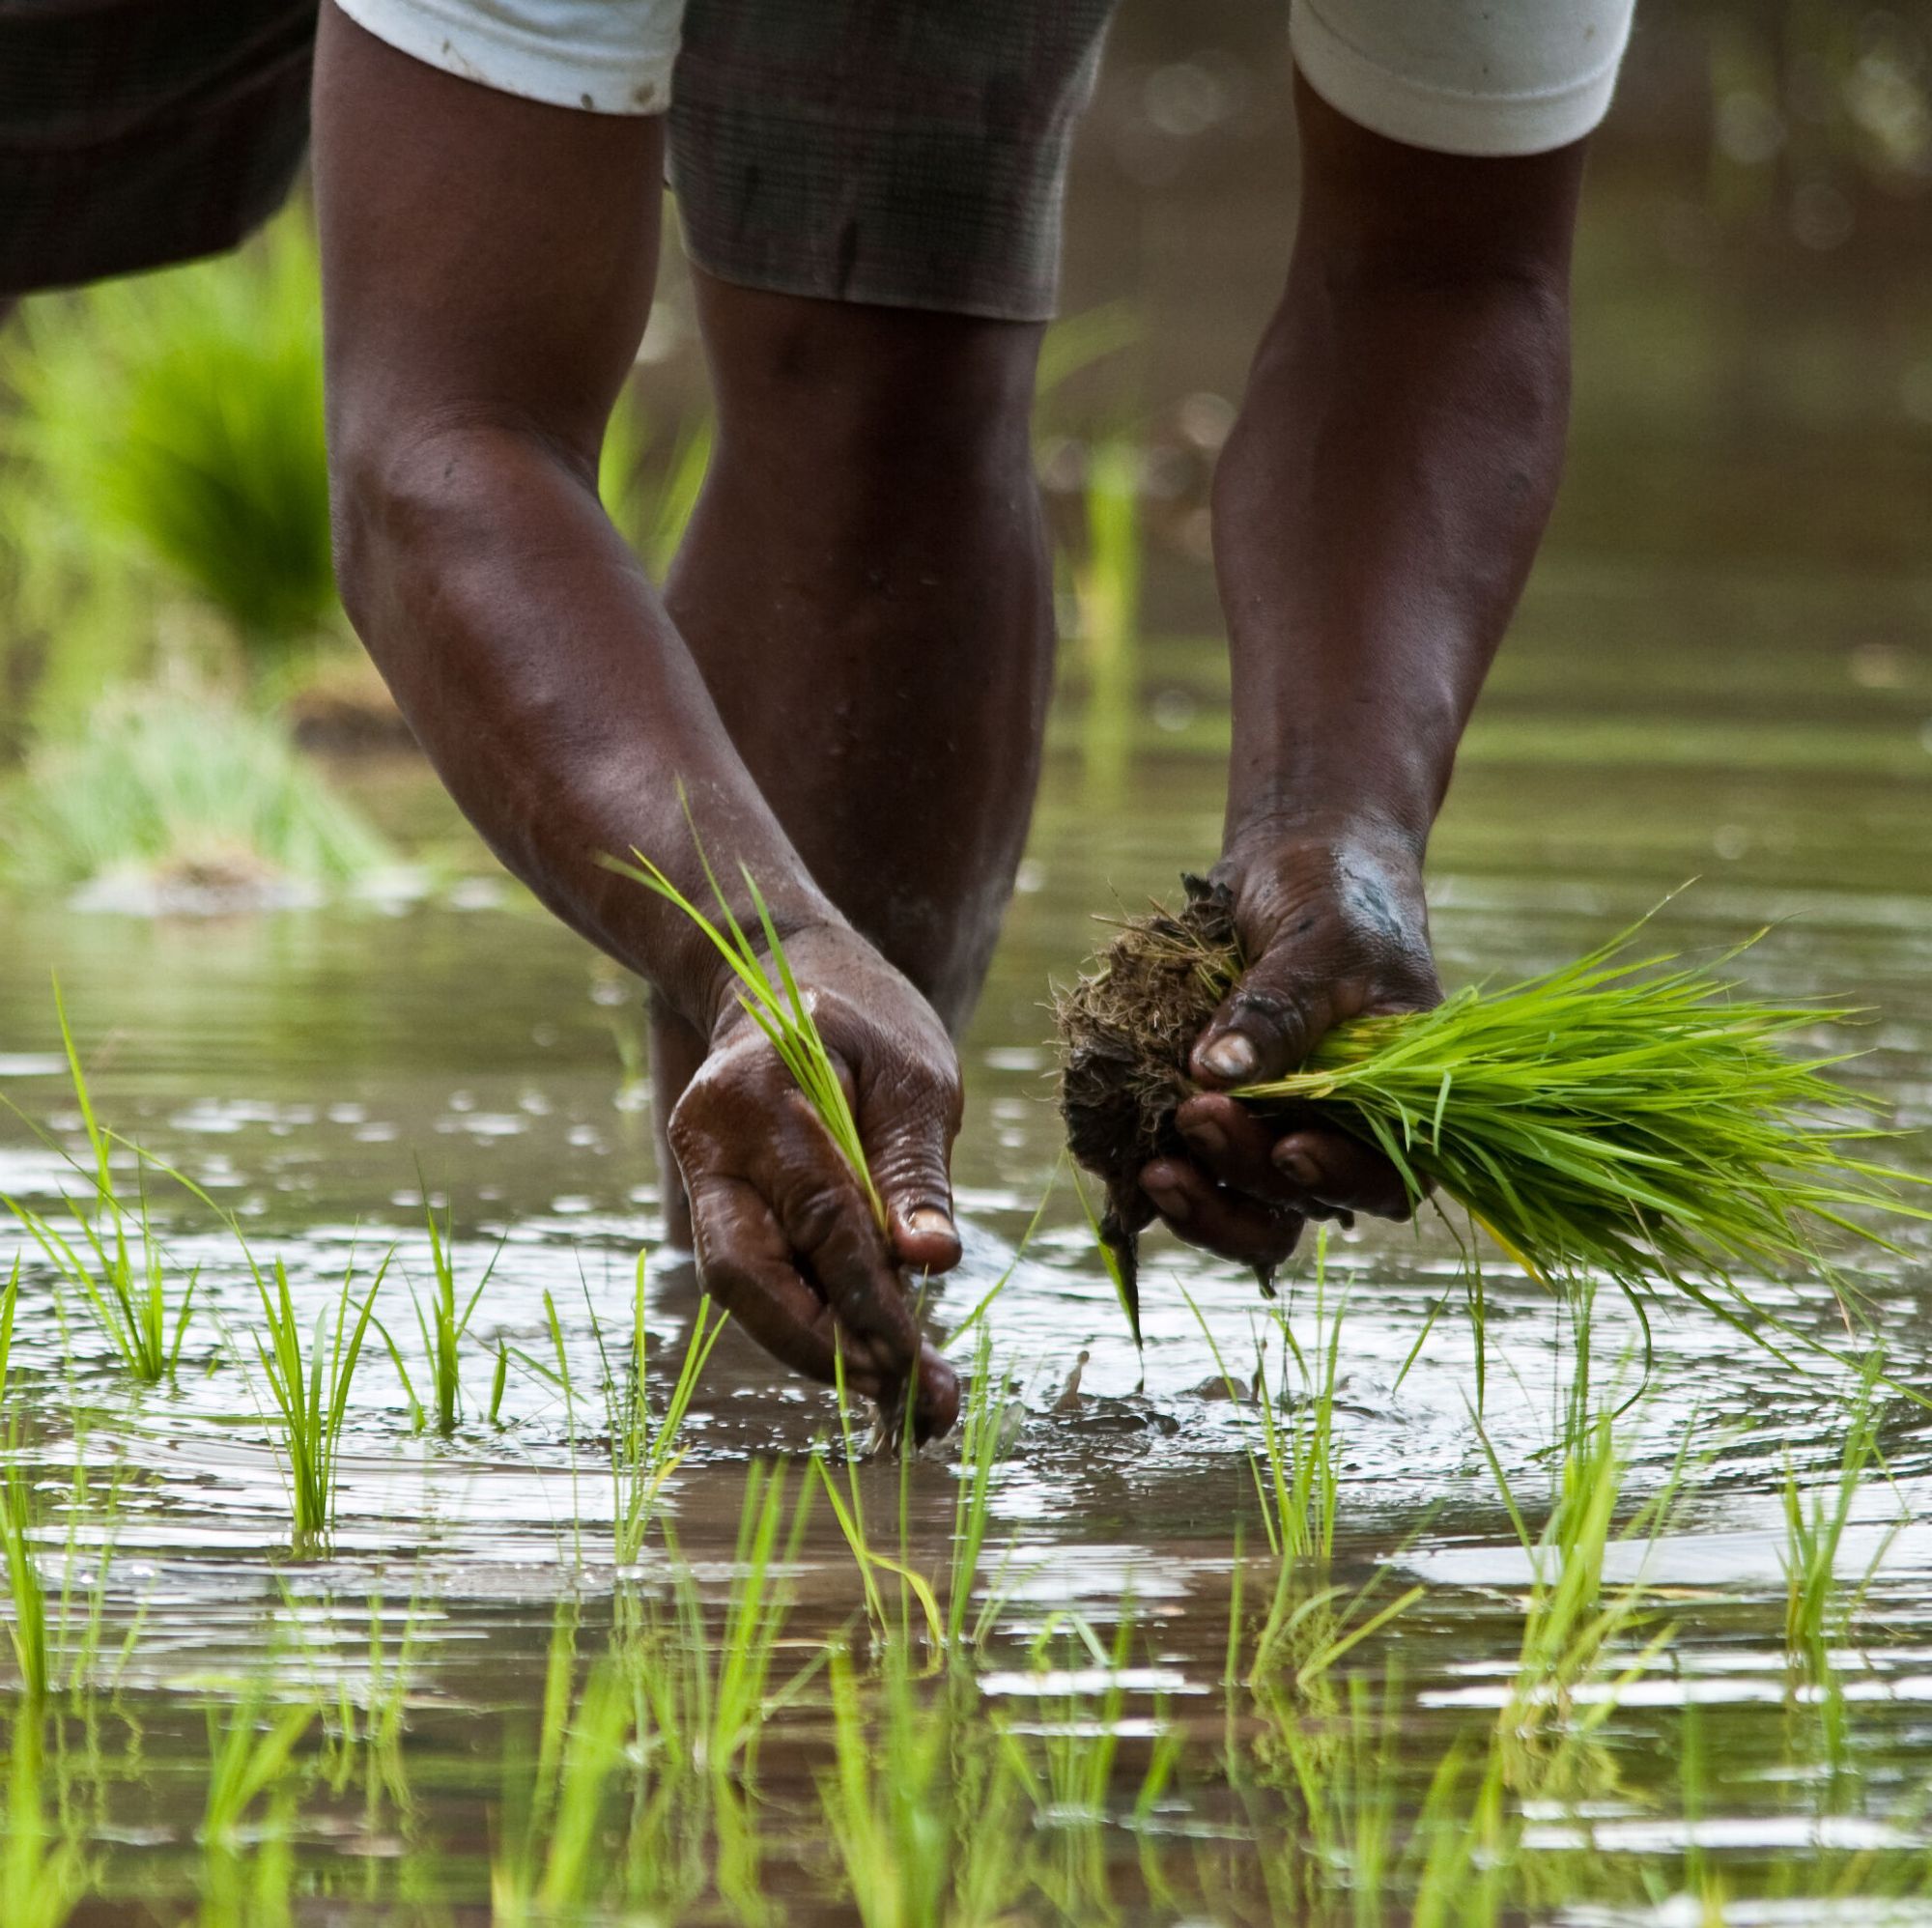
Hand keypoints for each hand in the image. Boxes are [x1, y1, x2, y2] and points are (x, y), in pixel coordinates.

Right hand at [667, 924, 963, 1439]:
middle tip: (911, 1406)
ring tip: (911, 1399)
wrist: (782, 977)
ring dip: (824, 1349)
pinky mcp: (716, 1201)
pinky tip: (879, 1351)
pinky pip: (760, 1274)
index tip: (919, 1366)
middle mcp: (711, 1144)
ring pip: (747, 1289)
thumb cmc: (864, 1019)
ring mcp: (702, 1175)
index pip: (818, 1217)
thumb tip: (932, 1264)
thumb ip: (915, 1170)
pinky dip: (815, 1316)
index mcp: (759, 1096)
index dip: (868, 1301)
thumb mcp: (914, 1076)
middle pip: (747, 1277)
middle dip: (825, 1351)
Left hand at [1137, 828, 1440, 1276]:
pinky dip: (1161, 1177)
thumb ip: (1277, 1009)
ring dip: (1202, 1203)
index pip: (1383, 1177)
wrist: (1291, 863)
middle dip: (1246, 1171)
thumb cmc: (1336, 897)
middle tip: (1197, 1114)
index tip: (1290, 1149)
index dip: (1339, 1179)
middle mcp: (1335, 1132)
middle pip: (1299, 1198)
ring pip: (1244, 1207)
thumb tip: (1218, 1072)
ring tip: (1154, 1169)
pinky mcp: (1214, 1119)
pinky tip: (1126, 1153)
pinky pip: (1190, 1172)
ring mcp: (1271, 1130)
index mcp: (1395, 1101)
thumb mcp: (1321, 940)